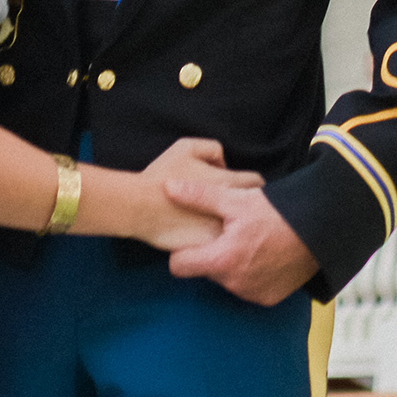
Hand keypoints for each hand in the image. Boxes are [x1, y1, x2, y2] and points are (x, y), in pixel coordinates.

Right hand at [133, 135, 260, 255]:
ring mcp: (220, 231)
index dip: (252, 181)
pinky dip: (218, 239)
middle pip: (251, 206)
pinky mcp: (207, 249)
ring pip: (238, 228)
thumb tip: (222, 164)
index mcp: (227, 182)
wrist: (140, 207)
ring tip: (221, 219)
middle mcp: (230, 208)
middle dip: (246, 204)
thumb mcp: (186, 147)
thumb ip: (212, 150)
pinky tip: (206, 233)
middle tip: (236, 203)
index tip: (246, 184)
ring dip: (234, 223)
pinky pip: (221, 244)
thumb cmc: (161, 175)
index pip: (255, 182)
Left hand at [163, 169, 317, 305]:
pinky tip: (263, 254)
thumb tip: (168, 186)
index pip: (178, 266)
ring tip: (248, 240)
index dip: (181, 250)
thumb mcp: (236, 200)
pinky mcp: (268, 299)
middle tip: (226, 232)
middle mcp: (234, 284)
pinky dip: (251, 274)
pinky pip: (247, 288)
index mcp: (222, 260)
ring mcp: (252, 294)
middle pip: (205, 270)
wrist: (321, 231)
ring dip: (231, 263)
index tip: (191, 237)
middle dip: (211, 253)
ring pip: (226, 279)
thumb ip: (199, 196)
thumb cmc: (277, 213)